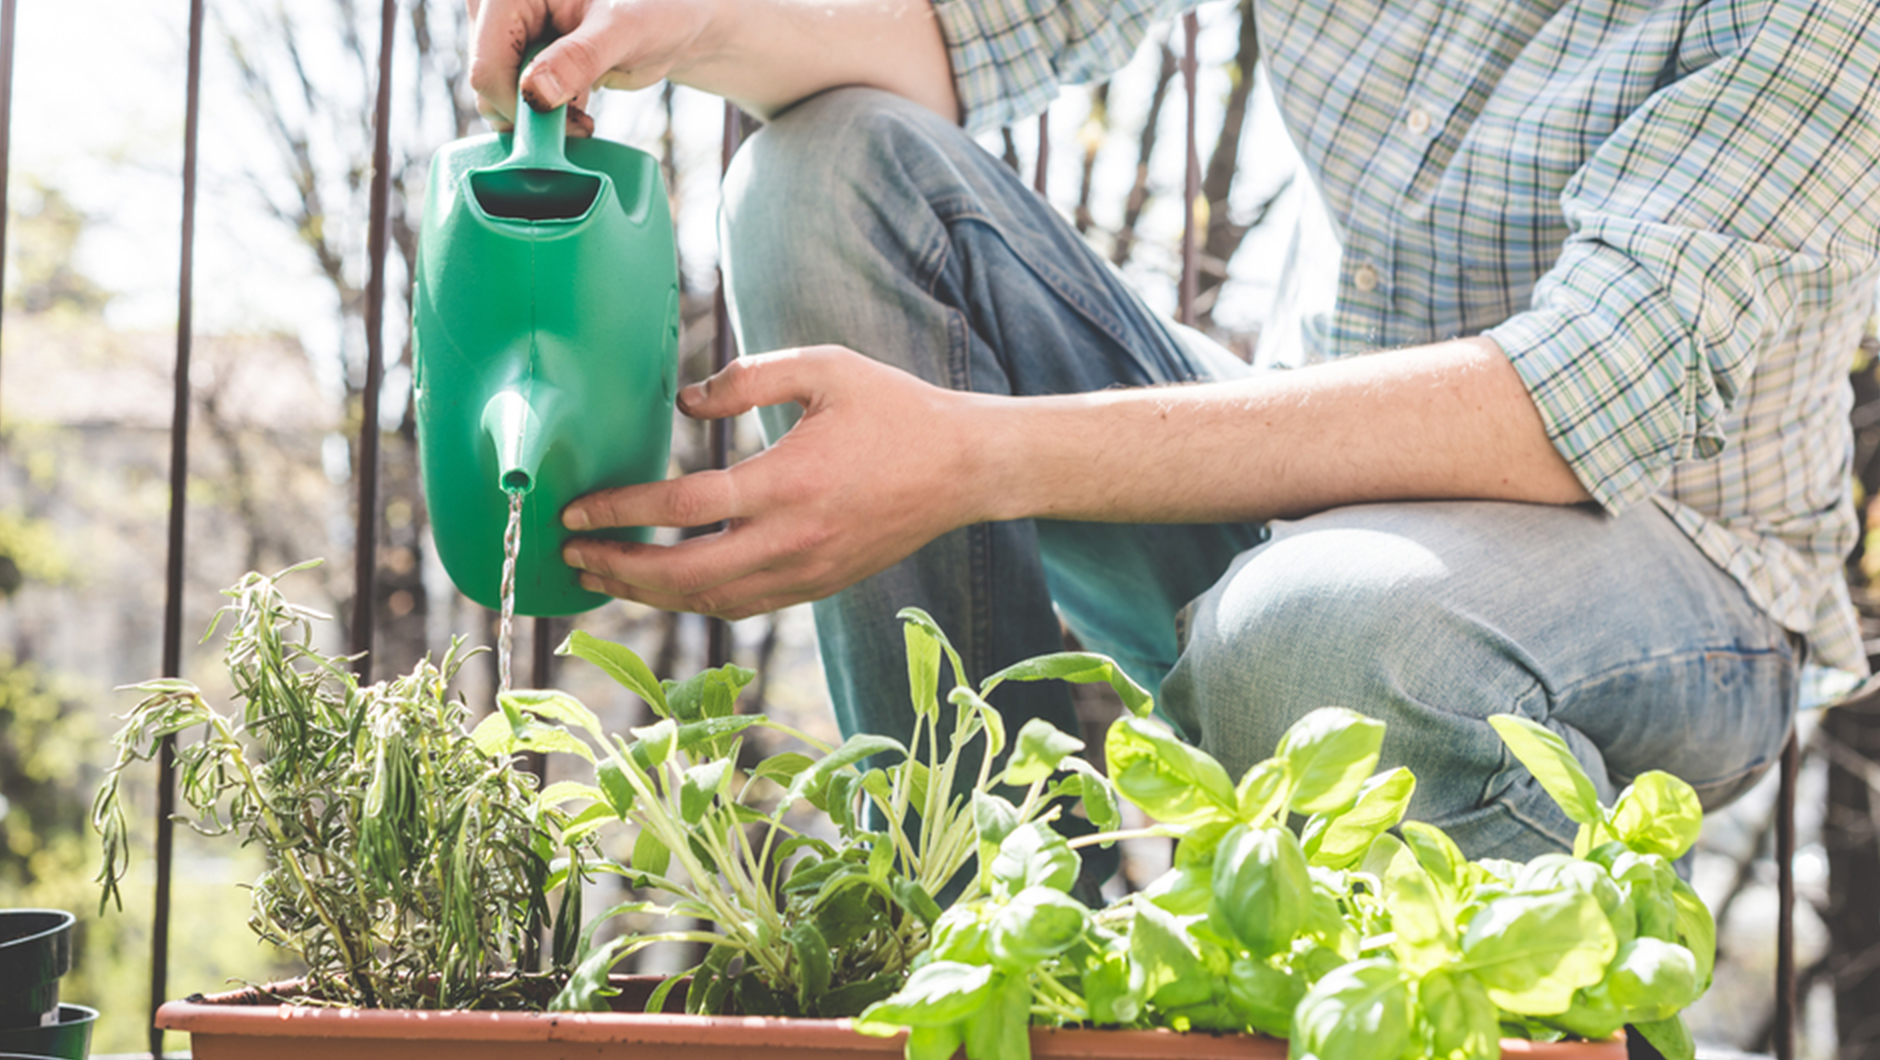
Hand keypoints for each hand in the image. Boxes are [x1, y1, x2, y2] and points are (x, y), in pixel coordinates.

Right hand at [466, 0, 712, 132]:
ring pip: (499, 99)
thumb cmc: (653, 10)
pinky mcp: (524, 61)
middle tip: (583, 123)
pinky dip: (546, 119)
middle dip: (533, 115)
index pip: (487, 65)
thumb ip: (579, 59)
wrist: (669, 21)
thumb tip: (533, 94)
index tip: (568, 127)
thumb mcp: (622, 30)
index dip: (519, 106)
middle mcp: (499, 12)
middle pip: (488, 85)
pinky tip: (578, 110)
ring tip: (583, 115)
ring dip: (541, 121)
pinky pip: (517, 103)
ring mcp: (510, 37)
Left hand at [561, 346, 991, 619]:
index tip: (574, 507)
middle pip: (683, 575)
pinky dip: (694, 602)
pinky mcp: (818, 586)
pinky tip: (665, 588)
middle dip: (618, 569)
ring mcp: (807, 571)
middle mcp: (793, 540)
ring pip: (710, 603)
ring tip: (601, 577)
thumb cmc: (896, 409)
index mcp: (787, 482)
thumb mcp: (825, 368)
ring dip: (648, 595)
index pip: (682, 507)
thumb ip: (748, 378)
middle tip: (570, 554)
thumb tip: (685, 400)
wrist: (966, 468)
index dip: (618, 510)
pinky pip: (743, 607)